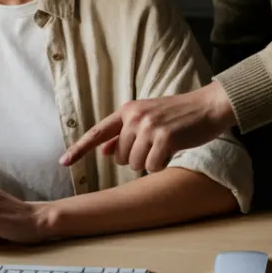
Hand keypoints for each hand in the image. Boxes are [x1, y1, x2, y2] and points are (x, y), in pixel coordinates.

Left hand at [59, 81, 235, 171]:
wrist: (208, 106)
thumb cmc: (178, 115)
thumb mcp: (147, 117)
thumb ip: (124, 133)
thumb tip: (102, 150)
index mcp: (128, 110)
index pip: (98, 132)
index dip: (80, 149)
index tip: (63, 162)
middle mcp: (134, 117)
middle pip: (119, 157)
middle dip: (134, 157)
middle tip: (155, 144)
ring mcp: (149, 127)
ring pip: (134, 164)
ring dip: (149, 161)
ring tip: (165, 145)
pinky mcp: (164, 138)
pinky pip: (153, 166)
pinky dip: (162, 164)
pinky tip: (172, 150)